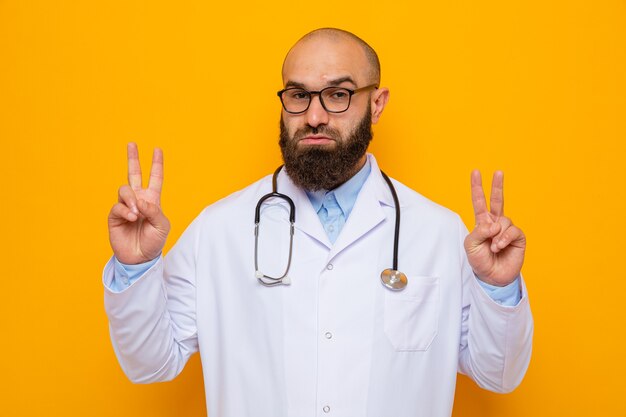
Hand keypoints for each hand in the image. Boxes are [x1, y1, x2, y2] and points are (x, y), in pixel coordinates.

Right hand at [108, 143, 169, 263]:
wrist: (140, 258)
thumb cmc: (154, 241)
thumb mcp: (162, 225)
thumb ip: (154, 210)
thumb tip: (139, 200)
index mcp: (152, 200)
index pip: (155, 178)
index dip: (156, 164)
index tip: (157, 149)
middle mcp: (138, 200)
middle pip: (134, 174)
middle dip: (133, 159)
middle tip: (131, 144)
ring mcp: (125, 206)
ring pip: (124, 189)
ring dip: (130, 199)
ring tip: (136, 214)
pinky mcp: (115, 216)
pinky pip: (117, 205)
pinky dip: (125, 210)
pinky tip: (131, 218)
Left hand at [464, 170, 525, 285]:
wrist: (491, 276)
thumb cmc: (479, 260)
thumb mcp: (471, 245)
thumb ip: (479, 231)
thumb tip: (495, 223)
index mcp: (482, 222)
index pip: (479, 202)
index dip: (477, 188)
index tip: (476, 172)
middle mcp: (495, 223)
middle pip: (497, 200)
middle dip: (497, 186)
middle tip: (498, 171)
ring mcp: (507, 229)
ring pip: (504, 220)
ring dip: (496, 235)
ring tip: (493, 247)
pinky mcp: (518, 237)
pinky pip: (512, 230)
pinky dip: (504, 238)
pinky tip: (500, 246)